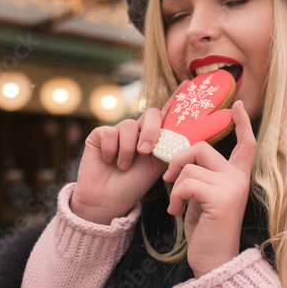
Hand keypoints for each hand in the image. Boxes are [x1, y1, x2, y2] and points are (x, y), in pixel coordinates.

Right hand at [70, 83, 186, 224]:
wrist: (107, 202)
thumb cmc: (132, 187)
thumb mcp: (157, 168)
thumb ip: (168, 148)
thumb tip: (187, 135)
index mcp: (154, 138)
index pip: (166, 114)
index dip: (176, 99)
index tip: (187, 85)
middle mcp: (137, 131)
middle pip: (150, 114)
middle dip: (150, 131)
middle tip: (145, 152)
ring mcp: (117, 131)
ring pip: (128, 126)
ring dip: (128, 150)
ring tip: (124, 167)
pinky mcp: (99, 135)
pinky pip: (109, 132)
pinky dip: (111, 150)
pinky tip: (109, 161)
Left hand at [163, 101, 256, 277]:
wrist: (214, 262)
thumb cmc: (206, 230)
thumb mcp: (203, 198)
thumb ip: (201, 176)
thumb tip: (183, 159)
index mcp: (238, 177)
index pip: (246, 144)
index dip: (242, 123)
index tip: (239, 105)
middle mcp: (239, 179)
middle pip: (201, 147)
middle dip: (178, 160)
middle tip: (169, 181)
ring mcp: (232, 187)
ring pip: (190, 167)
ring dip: (175, 186)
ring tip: (176, 206)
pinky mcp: (221, 198)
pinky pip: (187, 183)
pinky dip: (176, 197)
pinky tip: (177, 212)